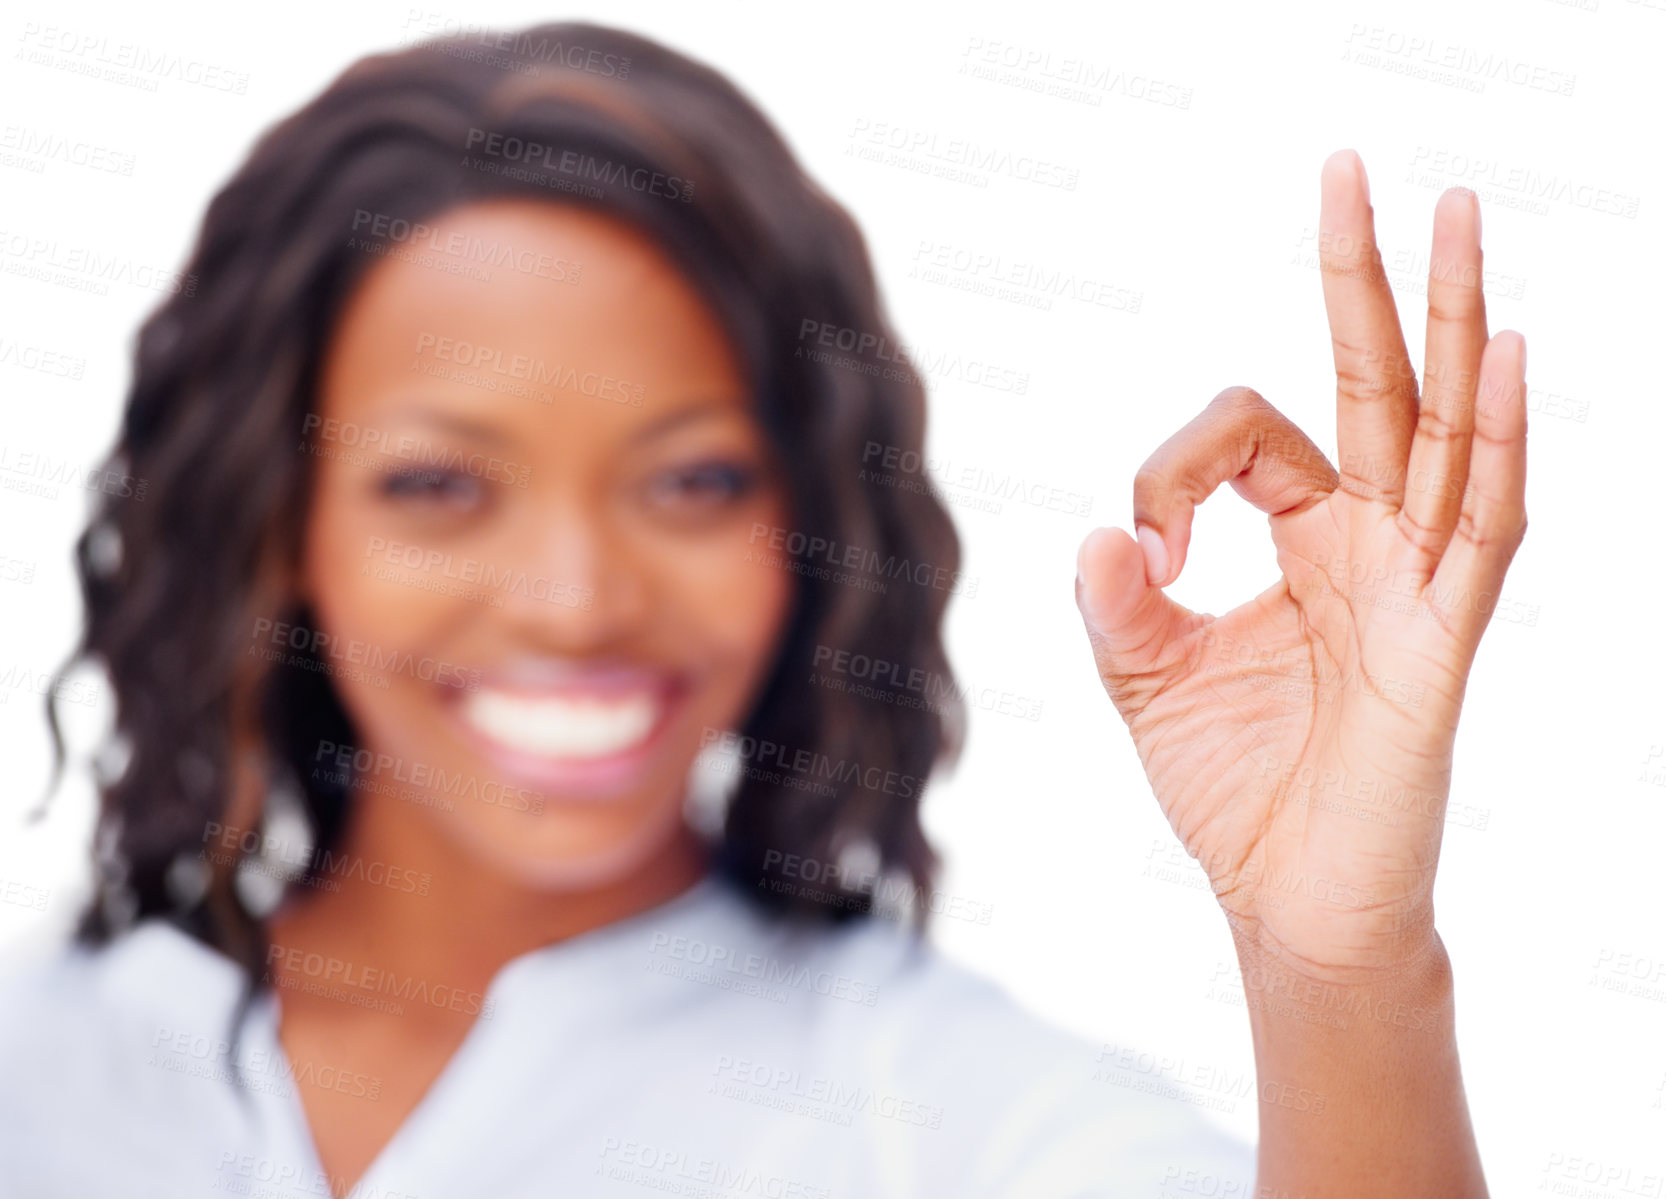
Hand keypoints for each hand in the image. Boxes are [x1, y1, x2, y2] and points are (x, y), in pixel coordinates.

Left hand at [1074, 150, 1527, 981]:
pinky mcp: (1442, 641)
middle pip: (1374, 381)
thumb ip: (1116, 604)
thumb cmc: (1231, 789)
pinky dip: (1496, 442)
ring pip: (1444, 426)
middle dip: (1362, 275)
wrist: (1288, 904)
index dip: (1178, 464)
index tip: (1144, 544)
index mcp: (1301, 539)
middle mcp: (1369, 542)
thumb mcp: (1145, 680)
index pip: (1247, 434)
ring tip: (1454, 208)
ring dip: (1450, 318)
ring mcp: (1415, 584)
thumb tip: (1103, 530)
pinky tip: (1505, 351)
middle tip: (1351, 166)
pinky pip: (1484, 526)